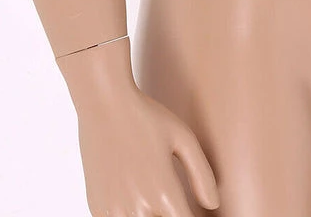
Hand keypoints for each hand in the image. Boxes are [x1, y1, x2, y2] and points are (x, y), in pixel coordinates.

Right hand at [75, 82, 219, 215]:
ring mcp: (114, 210)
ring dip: (150, 216)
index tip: (194, 210)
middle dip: (170, 215)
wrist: (104, 104)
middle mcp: (138, 207)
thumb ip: (202, 175)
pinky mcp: (96, 208)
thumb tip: (213, 205)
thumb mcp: (183, 138)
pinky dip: (129, 213)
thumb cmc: (147, 117)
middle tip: (171, 199)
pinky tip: (134, 196)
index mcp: (164, 192)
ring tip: (154, 196)